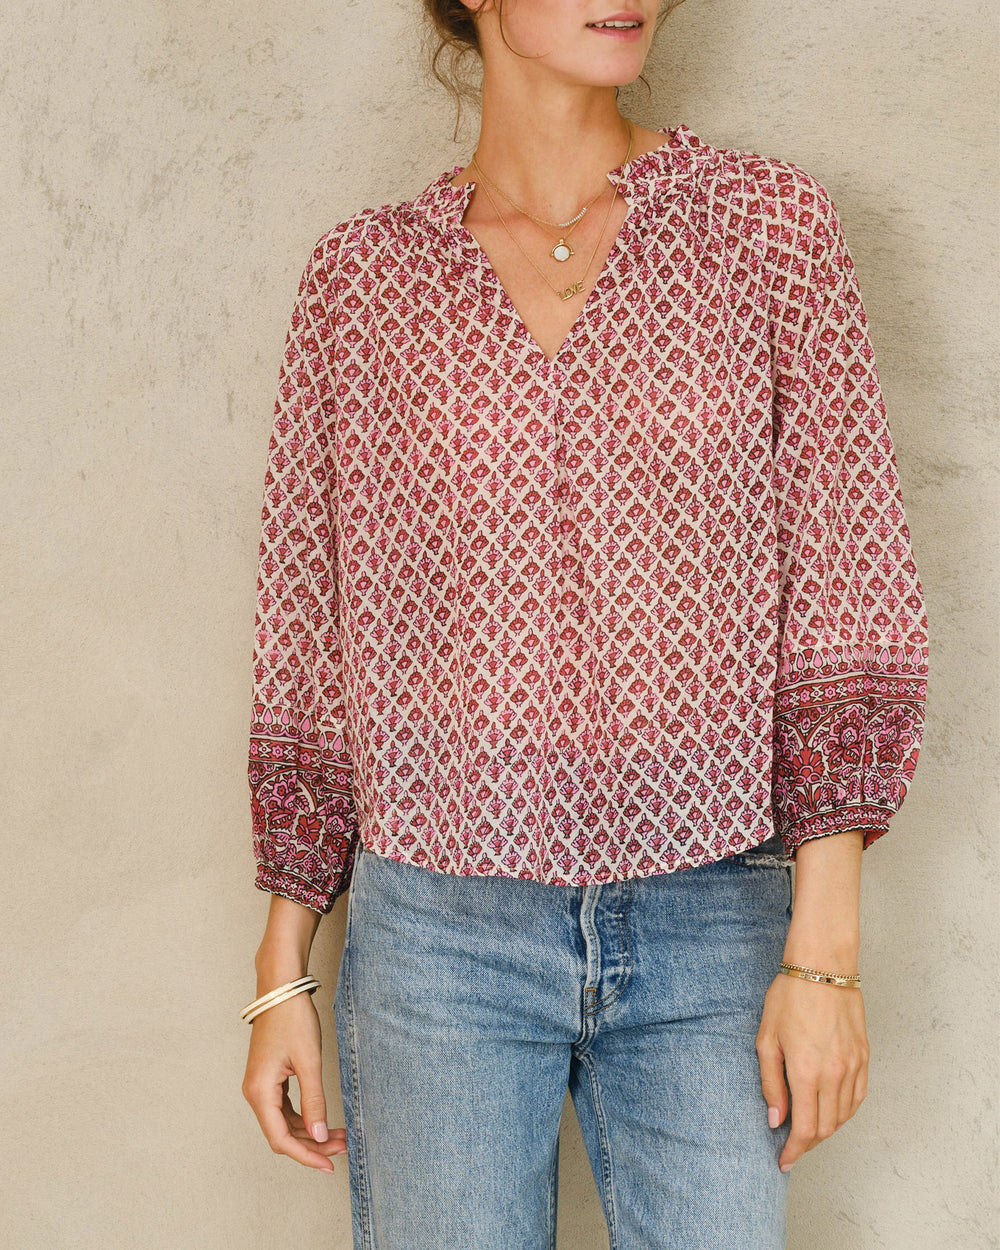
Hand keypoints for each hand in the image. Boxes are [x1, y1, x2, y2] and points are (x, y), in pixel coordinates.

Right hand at [242, 990, 348, 1172]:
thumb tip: (320, 1135)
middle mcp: (255, 1093)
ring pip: (285, 1123)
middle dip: (313, 1144)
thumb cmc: (293, 1019)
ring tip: (340, 1135)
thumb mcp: (309, 1061)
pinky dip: (304, 1117)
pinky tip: (323, 1119)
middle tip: (343, 1147)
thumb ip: (314, 1101)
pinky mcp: (269, 1078)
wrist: (281, 989)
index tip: (329, 1165)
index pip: (281, 1139)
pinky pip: (285, 1109)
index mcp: (260, 1092)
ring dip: (311, 1131)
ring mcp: (261, 1086)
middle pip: (283, 1134)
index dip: (306, 1156)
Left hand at [756, 972, 869, 1171]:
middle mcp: (834, 1073)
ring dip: (826, 1130)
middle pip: (826, 1128)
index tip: (783, 1161)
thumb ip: (771, 1083)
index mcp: (806, 1071)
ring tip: (808, 1130)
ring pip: (844, 1116)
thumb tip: (775, 1120)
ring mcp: (853, 1066)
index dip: (794, 1151)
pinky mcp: (864, 1057)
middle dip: (808, 1144)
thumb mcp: (766, 1038)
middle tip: (791, 1147)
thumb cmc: (789, 996)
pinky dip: (844, 1112)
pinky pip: (858, 1097)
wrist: (823, 966)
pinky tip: (831, 1111)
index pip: (805, 1129)